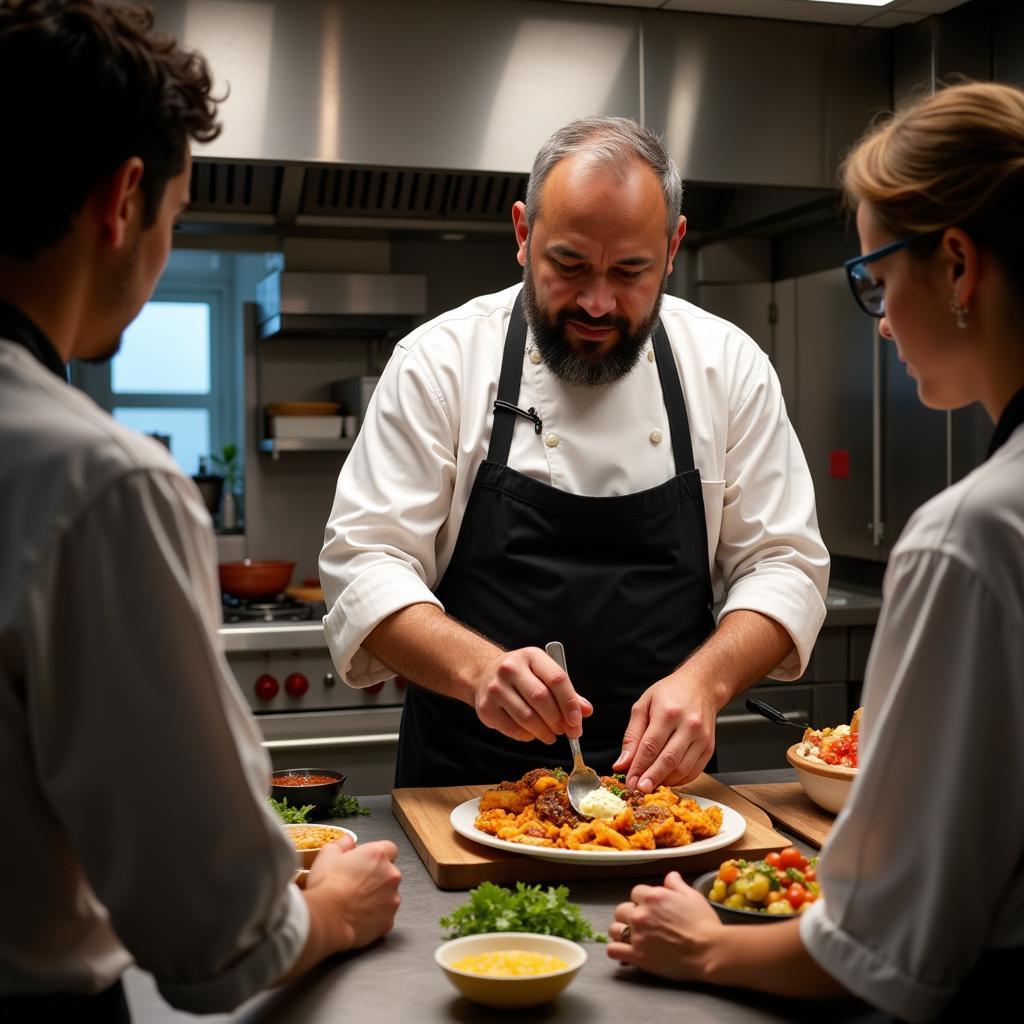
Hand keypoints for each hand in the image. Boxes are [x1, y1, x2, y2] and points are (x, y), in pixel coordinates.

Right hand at [304, 836, 401, 951]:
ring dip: (377, 897)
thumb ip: (342, 844)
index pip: (389, 848)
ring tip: (355, 902)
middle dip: (377, 877)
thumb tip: (347, 841)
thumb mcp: (328, 855)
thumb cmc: (327, 888)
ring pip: (389, 895)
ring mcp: (392, 899)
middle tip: (356, 884)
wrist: (327, 920)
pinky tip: (358, 917)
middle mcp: (391, 875)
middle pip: (389, 872)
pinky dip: (375, 917)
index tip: (366, 861)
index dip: (377, 855)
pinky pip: (385, 916)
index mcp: (378, 855)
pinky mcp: (388, 921)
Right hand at [472, 646, 592, 743]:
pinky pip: (512, 729)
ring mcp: (496, 688)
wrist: (484, 674)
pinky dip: (527, 736)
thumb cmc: (522, 676)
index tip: (577, 721)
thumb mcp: (544, 674)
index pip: (557, 679)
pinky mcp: (486, 708)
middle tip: (566, 732)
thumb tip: (585, 711)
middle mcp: (511, 668)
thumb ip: (566, 692)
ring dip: (544, 732)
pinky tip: (532, 734)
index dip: (570, 703)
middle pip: (541, 698)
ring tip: (551, 736)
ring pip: (527, 717)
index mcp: (531, 656)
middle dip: (558, 720)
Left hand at [607, 871, 722, 980]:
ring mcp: (638, 935)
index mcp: (653, 897)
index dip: (642, 900)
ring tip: (631, 938)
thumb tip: (670, 876)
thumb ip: (676, 884)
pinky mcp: (638, 956)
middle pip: (621, 910)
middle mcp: (641, 914)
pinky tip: (625, 952)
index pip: (635, 892)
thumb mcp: (693, 897)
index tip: (650, 909)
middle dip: (629, 915)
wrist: (710, 951)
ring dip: (621, 932)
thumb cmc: (704, 924)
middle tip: (641, 924)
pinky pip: (613, 950)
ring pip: (614, 929)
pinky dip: (617, 951)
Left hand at [612, 671, 716, 790]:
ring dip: (664, 781)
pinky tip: (667, 779)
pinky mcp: (709, 747)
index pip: (650, 746)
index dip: (639, 767)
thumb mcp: (643, 705)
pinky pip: (694, 771)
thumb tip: (622, 763)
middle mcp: (688, 725)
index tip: (630, 780)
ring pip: (682, 769)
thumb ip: (632, 736)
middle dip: (651, 778)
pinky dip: (679, 780)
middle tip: (639, 789)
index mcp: (668, 712)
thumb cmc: (670, 693)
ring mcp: (702, 737)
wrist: (701, 686)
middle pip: (668, 760)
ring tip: (651, 784)